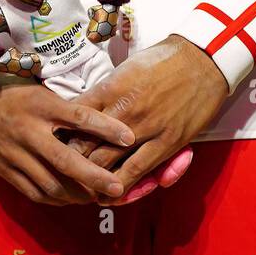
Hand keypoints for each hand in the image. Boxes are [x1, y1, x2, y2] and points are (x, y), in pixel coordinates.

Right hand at [0, 77, 135, 206]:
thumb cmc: (11, 91)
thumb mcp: (39, 89)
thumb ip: (64, 107)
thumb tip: (101, 120)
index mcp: (41, 105)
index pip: (79, 117)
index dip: (106, 127)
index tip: (129, 137)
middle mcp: (29, 131)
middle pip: (66, 160)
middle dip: (94, 176)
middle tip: (118, 188)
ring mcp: (15, 153)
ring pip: (50, 182)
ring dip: (76, 194)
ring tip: (97, 197)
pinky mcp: (5, 169)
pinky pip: (33, 191)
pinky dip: (54, 198)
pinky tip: (70, 199)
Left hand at [62, 35, 230, 203]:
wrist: (202, 59)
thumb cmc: (163, 60)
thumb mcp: (125, 68)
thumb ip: (104, 91)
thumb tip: (81, 107)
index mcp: (110, 89)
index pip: (74, 119)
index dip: (61, 135)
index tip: (53, 145)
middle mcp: (123, 110)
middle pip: (84, 145)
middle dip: (69, 163)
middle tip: (60, 174)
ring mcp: (145, 127)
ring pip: (107, 163)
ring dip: (91, 179)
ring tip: (80, 189)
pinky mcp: (167, 142)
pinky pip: (138, 170)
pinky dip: (121, 186)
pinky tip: (110, 195)